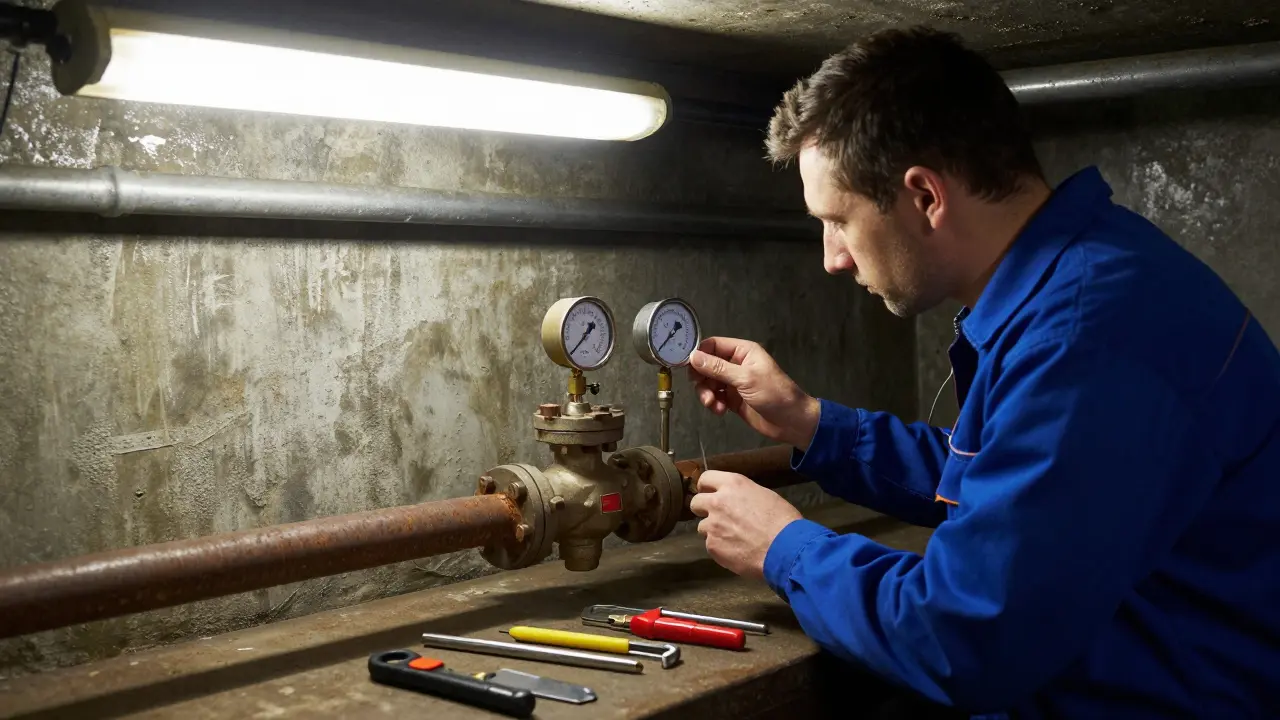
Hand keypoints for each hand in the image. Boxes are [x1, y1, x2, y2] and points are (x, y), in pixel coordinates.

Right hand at [688, 337, 820, 449]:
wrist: (791, 422)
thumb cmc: (775, 394)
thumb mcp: (745, 378)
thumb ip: (718, 368)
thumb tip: (693, 356)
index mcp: (743, 351)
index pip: (713, 345)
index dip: (699, 354)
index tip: (687, 366)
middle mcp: (736, 364)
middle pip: (707, 365)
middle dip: (701, 378)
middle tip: (701, 388)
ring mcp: (733, 382)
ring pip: (708, 383)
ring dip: (706, 394)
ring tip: (713, 404)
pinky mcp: (732, 399)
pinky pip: (714, 397)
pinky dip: (713, 403)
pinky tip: (720, 411)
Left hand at [689, 471, 801, 578]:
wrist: (785, 548)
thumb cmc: (782, 520)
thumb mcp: (764, 495)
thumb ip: (743, 495)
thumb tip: (737, 501)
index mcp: (732, 484)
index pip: (705, 478)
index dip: (706, 487)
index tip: (709, 493)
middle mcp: (717, 502)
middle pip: (696, 502)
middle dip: (703, 509)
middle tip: (717, 517)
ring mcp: (712, 525)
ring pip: (703, 527)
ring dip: (714, 531)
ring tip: (732, 538)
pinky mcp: (712, 546)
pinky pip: (711, 545)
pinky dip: (721, 548)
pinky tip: (736, 551)